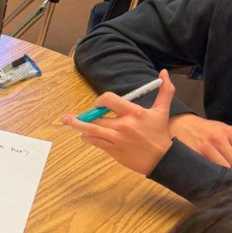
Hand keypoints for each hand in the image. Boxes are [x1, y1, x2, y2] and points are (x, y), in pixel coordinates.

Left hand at [60, 70, 174, 176]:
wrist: (162, 159)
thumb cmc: (159, 134)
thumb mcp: (162, 110)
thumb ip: (164, 91)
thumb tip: (163, 72)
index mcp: (134, 112)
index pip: (109, 100)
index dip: (100, 100)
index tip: (99, 104)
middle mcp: (123, 125)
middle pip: (97, 117)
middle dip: (85, 115)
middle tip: (71, 116)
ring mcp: (117, 138)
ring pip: (92, 130)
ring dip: (78, 125)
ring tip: (67, 121)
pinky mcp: (113, 150)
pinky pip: (95, 142)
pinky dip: (87, 138)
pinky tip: (84, 135)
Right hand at [167, 113, 231, 171]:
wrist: (179, 125)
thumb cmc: (205, 129)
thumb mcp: (225, 129)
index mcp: (228, 131)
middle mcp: (218, 138)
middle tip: (231, 168)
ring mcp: (206, 146)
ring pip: (225, 168)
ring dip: (225, 171)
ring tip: (220, 168)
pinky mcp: (195, 154)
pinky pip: (211, 169)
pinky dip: (214, 171)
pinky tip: (211, 168)